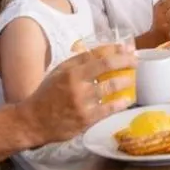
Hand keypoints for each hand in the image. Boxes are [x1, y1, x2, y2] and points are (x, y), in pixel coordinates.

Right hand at [21, 45, 135, 144]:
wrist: (33, 121)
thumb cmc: (48, 94)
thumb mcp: (60, 72)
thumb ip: (80, 61)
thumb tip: (105, 51)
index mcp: (70, 70)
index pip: (98, 55)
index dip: (117, 51)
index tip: (129, 49)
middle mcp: (77, 84)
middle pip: (107, 67)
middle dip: (126, 62)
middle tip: (136, 61)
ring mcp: (82, 102)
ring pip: (111, 87)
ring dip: (126, 81)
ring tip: (133, 79)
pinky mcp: (86, 119)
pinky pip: (108, 108)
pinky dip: (121, 102)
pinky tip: (128, 99)